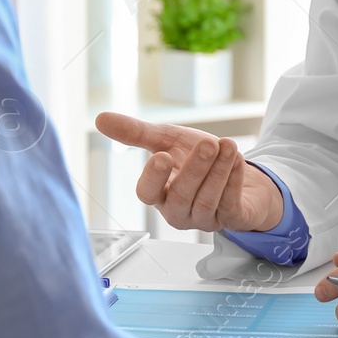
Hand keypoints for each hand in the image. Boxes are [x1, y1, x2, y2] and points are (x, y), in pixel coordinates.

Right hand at [94, 112, 283, 232]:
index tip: (161, 155)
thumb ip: (136, 133)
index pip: (147, 193)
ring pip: (207, 200)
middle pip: (181, 197)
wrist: (236, 167)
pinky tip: (238, 160)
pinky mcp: (231, 219)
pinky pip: (231, 204)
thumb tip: (99, 118)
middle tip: (207, 143)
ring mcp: (205, 218)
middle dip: (195, 170)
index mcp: (159, 192)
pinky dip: (235, 181)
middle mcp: (179, 210)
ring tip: (228, 145)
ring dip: (219, 172)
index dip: (153, 178)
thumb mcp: (167, 140)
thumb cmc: (197, 156)